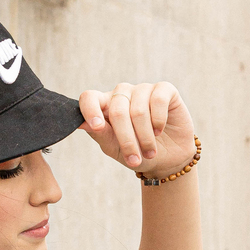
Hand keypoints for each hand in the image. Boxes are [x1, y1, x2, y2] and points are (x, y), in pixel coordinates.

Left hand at [78, 82, 195, 176]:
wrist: (168, 160)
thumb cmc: (138, 153)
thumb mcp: (115, 148)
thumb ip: (100, 134)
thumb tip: (81, 123)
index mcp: (105, 106)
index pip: (89, 97)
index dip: (90, 110)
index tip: (96, 126)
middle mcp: (122, 94)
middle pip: (117, 109)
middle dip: (126, 139)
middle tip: (135, 159)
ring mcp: (143, 89)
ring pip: (138, 109)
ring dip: (145, 136)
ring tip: (150, 152)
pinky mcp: (165, 89)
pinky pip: (158, 100)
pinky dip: (158, 120)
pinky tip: (159, 130)